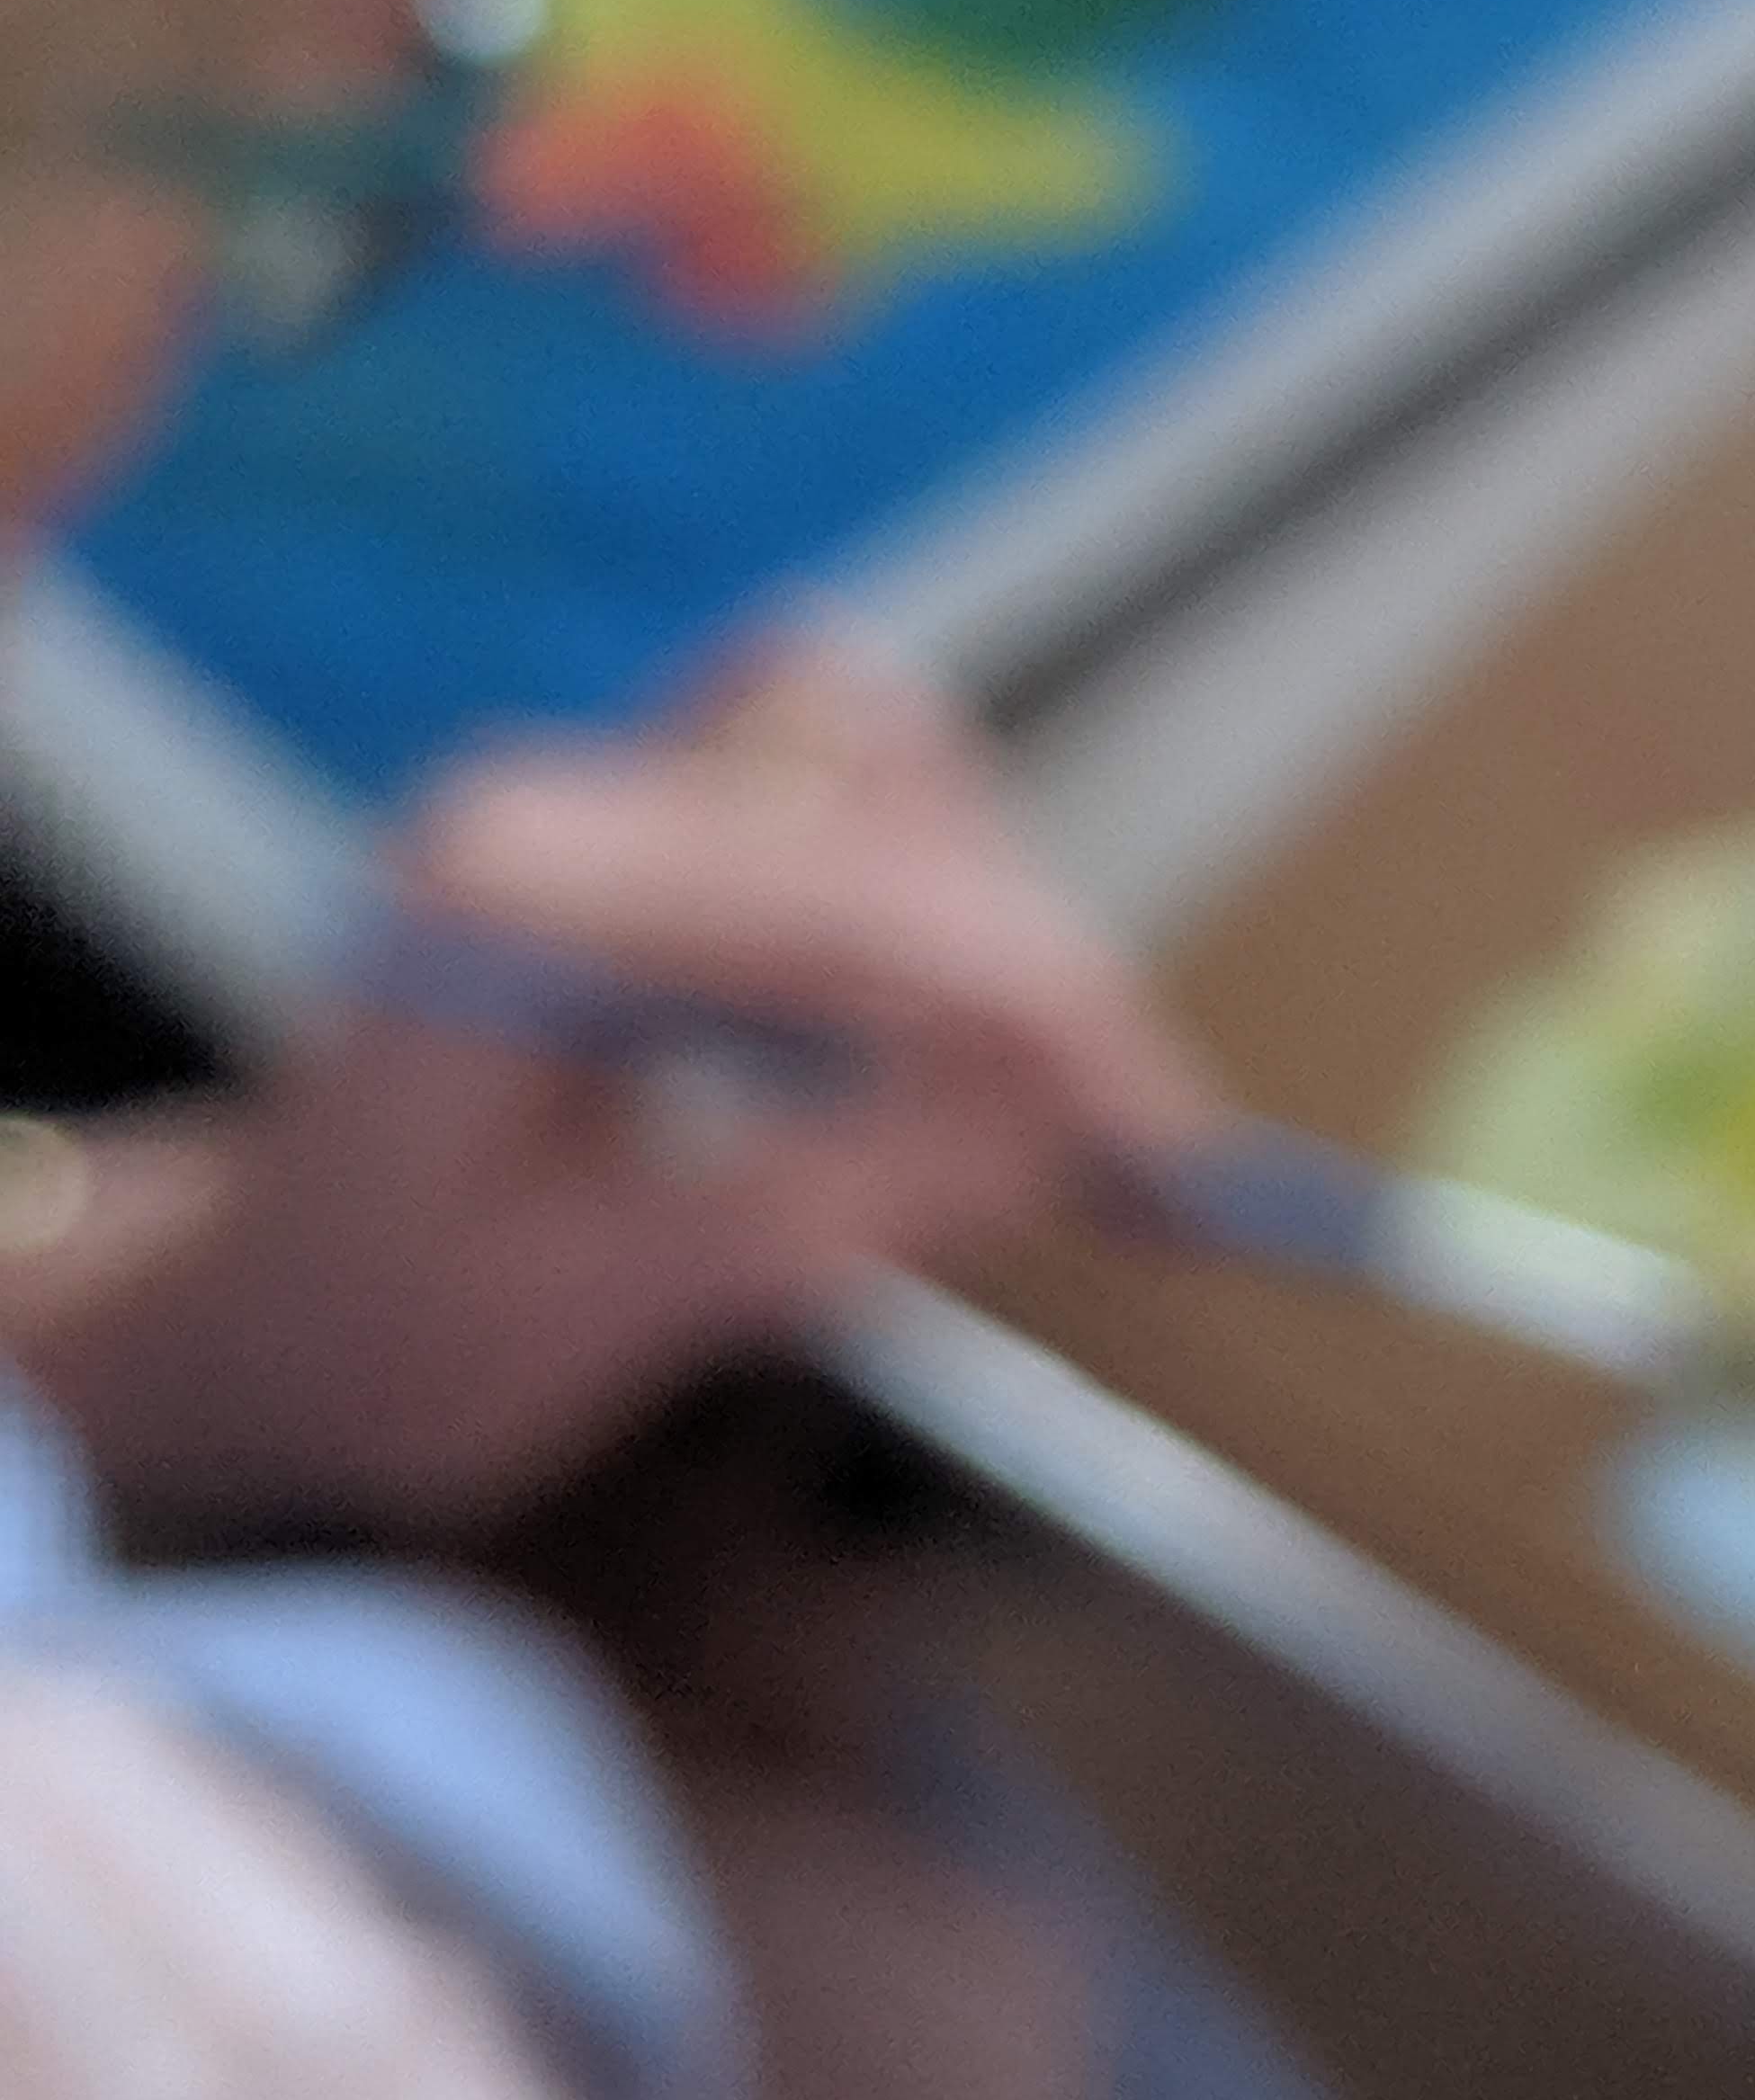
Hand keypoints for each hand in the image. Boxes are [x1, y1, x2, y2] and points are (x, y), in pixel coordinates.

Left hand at [22, 642, 1216, 1533]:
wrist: (250, 1312)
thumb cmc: (381, 1343)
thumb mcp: (600, 1318)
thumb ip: (824, 1200)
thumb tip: (1053, 1126)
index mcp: (516, 905)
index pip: (845, 907)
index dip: (1036, 1014)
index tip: (1159, 1135)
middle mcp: (555, 798)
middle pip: (884, 807)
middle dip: (1043, 977)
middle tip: (1154, 1148)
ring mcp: (597, 785)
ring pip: (883, 756)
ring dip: (998, 915)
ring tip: (1063, 1101)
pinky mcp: (642, 807)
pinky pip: (840, 769)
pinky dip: (940, 873)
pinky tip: (964, 1018)